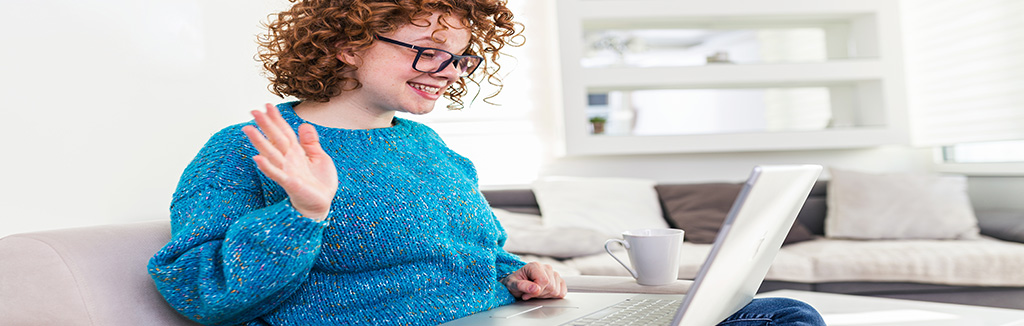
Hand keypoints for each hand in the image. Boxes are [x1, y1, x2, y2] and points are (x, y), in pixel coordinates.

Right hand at [241, 104, 337, 220]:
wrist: (321, 204)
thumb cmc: (319, 183)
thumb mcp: (319, 158)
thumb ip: (311, 143)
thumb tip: (304, 124)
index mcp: (296, 152)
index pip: (284, 132)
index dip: (276, 119)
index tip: (267, 105)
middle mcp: (289, 160)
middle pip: (275, 139)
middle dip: (265, 125)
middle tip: (253, 110)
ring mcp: (287, 171)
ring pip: (271, 153)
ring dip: (259, 142)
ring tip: (248, 129)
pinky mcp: (290, 183)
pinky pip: (276, 174)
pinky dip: (267, 166)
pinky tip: (257, 158)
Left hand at [501, 262, 566, 299]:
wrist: (517, 284)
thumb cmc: (514, 283)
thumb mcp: (512, 284)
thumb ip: (522, 286)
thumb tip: (535, 288)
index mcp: (535, 266)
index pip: (544, 281)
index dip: (536, 291)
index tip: (526, 294)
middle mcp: (546, 267)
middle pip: (551, 287)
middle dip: (540, 294)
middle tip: (530, 293)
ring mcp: (554, 274)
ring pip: (556, 291)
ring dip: (545, 295)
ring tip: (536, 292)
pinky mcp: (559, 280)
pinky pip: (562, 292)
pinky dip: (553, 296)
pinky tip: (544, 293)